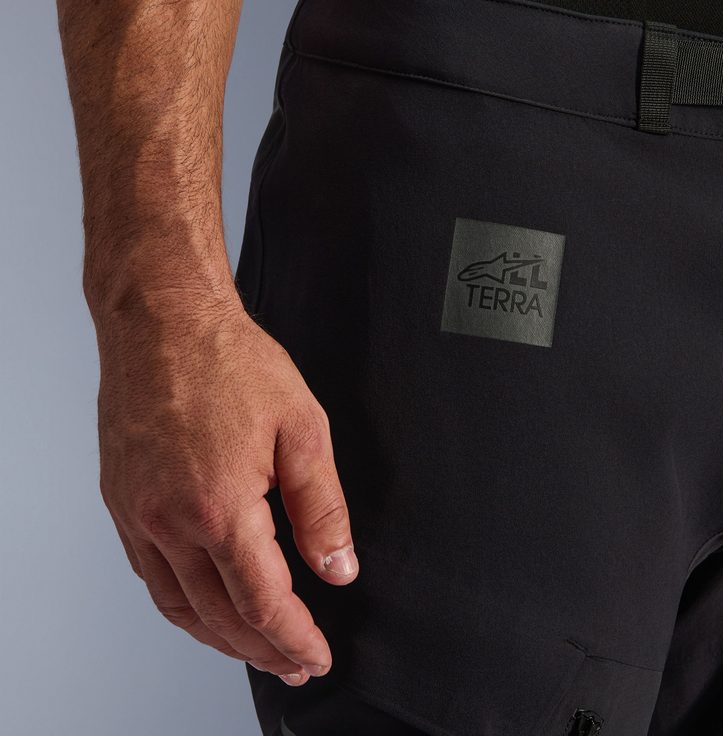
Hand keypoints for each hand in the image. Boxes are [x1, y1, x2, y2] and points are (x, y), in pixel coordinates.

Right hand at [95, 289, 357, 685]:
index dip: (294, 638)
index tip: (316, 656)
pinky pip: (149, 574)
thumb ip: (323, 507)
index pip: (263, 602)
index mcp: (220, 506)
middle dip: (262, 649)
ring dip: (218, 637)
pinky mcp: (122, 501)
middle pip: (219, 616)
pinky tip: (204, 602)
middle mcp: (170, 521)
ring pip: (178, 605)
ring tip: (253, 647)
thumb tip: (338, 568)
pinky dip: (181, 603)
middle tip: (293, 663)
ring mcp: (138, 514)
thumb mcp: (303, 427)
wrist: (163, 320)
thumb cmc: (229, 360)